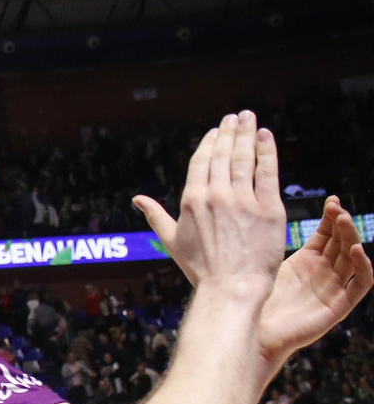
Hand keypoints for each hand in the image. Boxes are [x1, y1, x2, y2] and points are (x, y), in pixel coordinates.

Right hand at [133, 111, 284, 302]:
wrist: (231, 288)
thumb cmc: (201, 269)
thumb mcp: (172, 241)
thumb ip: (155, 215)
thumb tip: (136, 199)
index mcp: (192, 200)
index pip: (202, 161)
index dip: (210, 142)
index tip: (218, 129)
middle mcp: (215, 195)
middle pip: (223, 154)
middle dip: (230, 131)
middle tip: (237, 116)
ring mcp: (242, 200)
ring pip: (244, 157)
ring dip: (247, 133)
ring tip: (250, 118)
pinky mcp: (268, 208)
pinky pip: (267, 172)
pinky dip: (267, 151)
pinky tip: (265, 136)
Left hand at [255, 196, 371, 359]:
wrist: (250, 332)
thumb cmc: (251, 300)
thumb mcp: (263, 263)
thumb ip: (267, 242)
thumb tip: (255, 208)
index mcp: (307, 262)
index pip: (327, 234)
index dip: (331, 218)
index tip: (331, 200)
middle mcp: (323, 273)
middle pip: (341, 243)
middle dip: (342, 224)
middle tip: (336, 208)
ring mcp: (333, 289)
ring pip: (352, 259)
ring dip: (352, 239)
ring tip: (344, 221)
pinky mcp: (339, 306)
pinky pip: (361, 285)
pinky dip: (364, 267)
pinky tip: (356, 251)